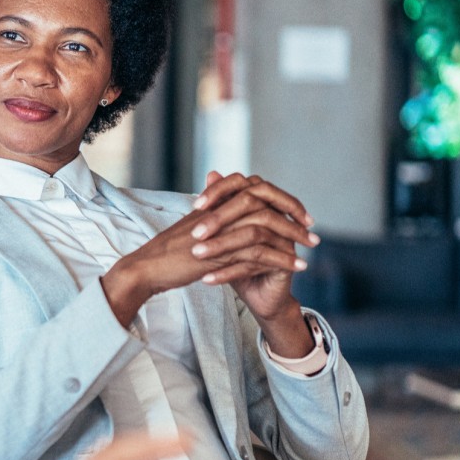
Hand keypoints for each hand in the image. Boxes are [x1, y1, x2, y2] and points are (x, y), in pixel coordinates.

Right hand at [99, 172, 315, 327]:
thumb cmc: (166, 253)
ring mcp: (218, 229)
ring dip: (292, 240)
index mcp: (213, 203)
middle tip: (312, 233)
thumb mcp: (193, 230)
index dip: (280, 200)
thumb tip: (230, 219)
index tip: (298, 214)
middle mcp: (218, 210)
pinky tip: (296, 268)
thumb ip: (214, 218)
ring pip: (266, 227)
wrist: (147, 269)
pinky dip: (282, 260)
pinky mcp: (219, 252)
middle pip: (265, 203)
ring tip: (310, 253)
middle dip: (293, 217)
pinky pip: (259, 252)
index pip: (255, 190)